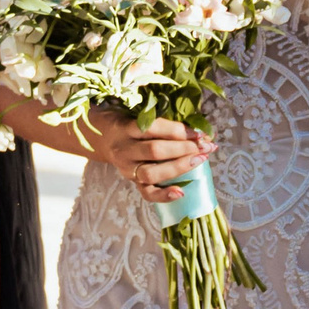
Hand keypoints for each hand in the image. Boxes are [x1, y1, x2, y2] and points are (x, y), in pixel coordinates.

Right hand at [90, 107, 215, 204]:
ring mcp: (127, 168)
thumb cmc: (128, 121)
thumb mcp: (139, 114)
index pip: (154, 128)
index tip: (199, 132)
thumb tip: (201, 128)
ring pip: (151, 173)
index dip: (178, 130)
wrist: (102, 137)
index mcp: (126, 127)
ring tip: (200, 160)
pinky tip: (181, 192)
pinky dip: (164, 195)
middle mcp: (124, 149)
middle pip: (155, 151)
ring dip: (179, 167)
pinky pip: (147, 193)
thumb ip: (163, 120)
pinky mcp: (131, 182)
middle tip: (206, 146)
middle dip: (184, 148)